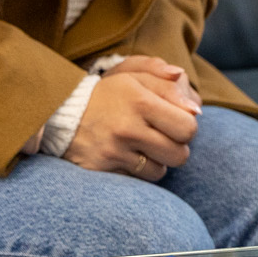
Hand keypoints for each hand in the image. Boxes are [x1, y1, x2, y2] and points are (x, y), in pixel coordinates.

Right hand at [63, 59, 202, 178]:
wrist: (61, 113)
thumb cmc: (107, 93)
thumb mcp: (134, 75)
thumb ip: (167, 83)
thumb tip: (196, 108)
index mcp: (140, 101)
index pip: (188, 127)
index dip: (187, 126)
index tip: (175, 122)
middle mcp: (128, 128)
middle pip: (179, 154)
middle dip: (176, 147)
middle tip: (162, 137)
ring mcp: (114, 153)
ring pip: (160, 171)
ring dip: (158, 161)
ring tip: (144, 146)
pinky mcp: (103, 171)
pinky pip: (137, 181)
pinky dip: (138, 172)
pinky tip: (128, 157)